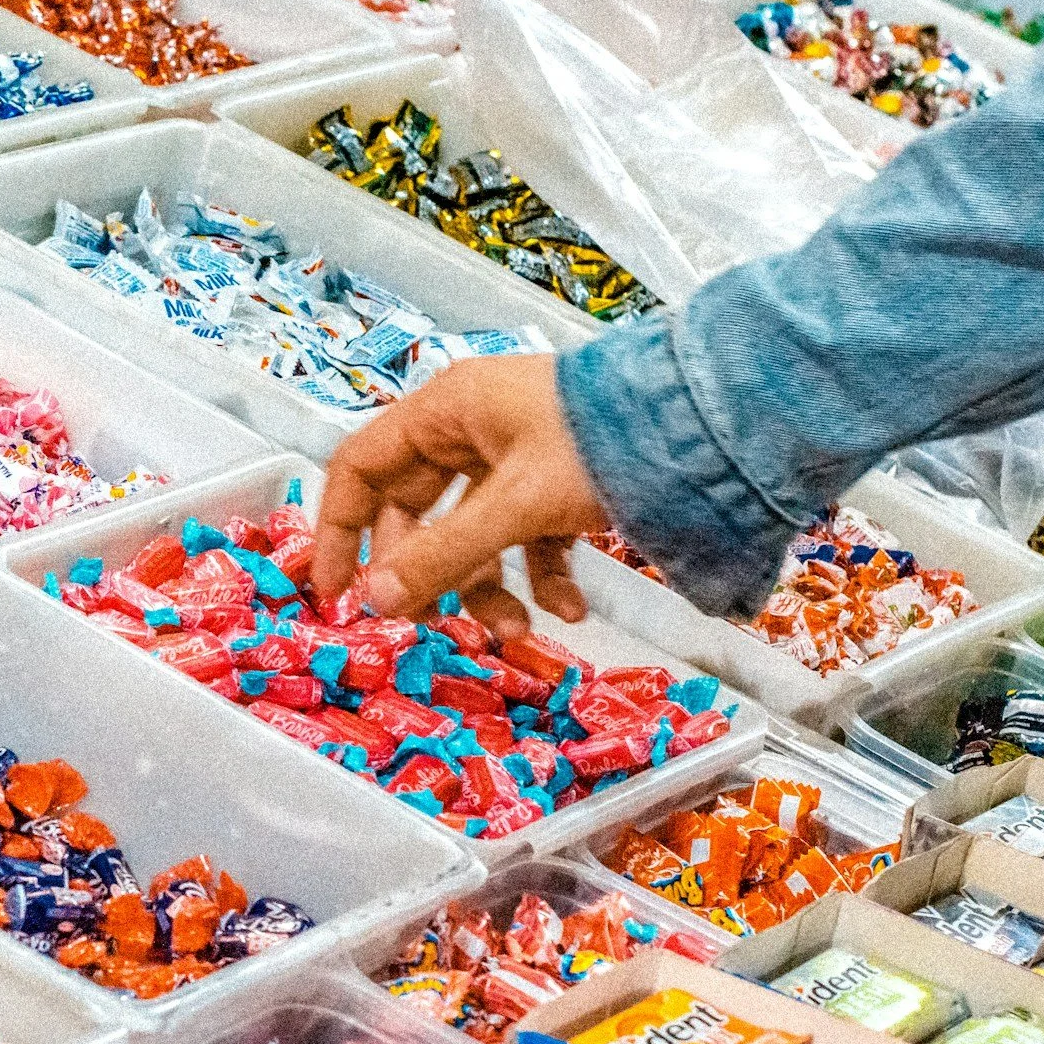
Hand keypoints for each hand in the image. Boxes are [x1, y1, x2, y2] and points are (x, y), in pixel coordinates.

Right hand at [312, 352, 608, 636]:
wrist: (707, 420)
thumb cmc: (603, 437)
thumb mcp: (515, 502)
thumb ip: (444, 555)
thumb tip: (377, 600)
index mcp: (443, 412)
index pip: (359, 469)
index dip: (338, 530)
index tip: (336, 590)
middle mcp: (470, 430)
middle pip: (415, 512)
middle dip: (427, 574)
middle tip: (426, 622)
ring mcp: (514, 456)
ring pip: (473, 534)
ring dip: (488, 587)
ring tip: (514, 630)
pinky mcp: (555, 482)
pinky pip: (526, 538)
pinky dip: (541, 576)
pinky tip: (568, 608)